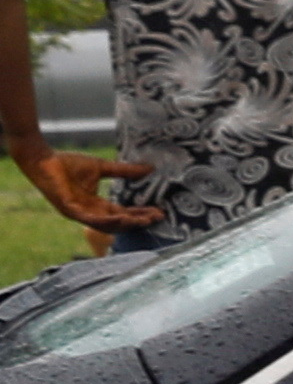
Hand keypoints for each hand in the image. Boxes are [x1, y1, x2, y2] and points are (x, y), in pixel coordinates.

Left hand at [24, 146, 148, 236]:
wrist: (42, 159)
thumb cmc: (67, 163)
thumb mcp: (102, 167)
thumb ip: (125, 171)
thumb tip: (150, 168)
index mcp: (95, 205)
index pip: (121, 213)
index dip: (139, 213)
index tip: (158, 211)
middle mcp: (88, 213)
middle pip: (117, 222)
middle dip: (138, 221)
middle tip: (157, 218)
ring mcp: (78, 213)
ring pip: (106, 225)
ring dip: (125, 224)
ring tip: (143, 220)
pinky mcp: (69, 209)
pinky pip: (90, 219)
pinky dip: (106, 221)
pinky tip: (120, 218)